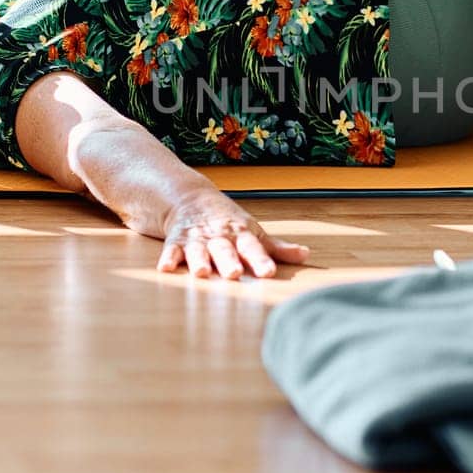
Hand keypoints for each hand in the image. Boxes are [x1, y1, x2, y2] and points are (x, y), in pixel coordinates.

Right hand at [156, 184, 309, 279]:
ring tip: (201, 273)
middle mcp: (220, 237)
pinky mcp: (177, 241)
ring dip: (199, 261)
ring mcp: (197, 239)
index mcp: (241, 235)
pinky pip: (172, 250)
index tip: (268, 272)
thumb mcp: (254, 232)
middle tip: (233, 274)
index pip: (253, 248)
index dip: (261, 259)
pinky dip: (168, 259)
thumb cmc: (229, 222)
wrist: (192, 198)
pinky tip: (165, 269)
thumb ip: (277, 248)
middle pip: (225, 250)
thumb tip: (306, 255)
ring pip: (198, 251)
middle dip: (228, 261)